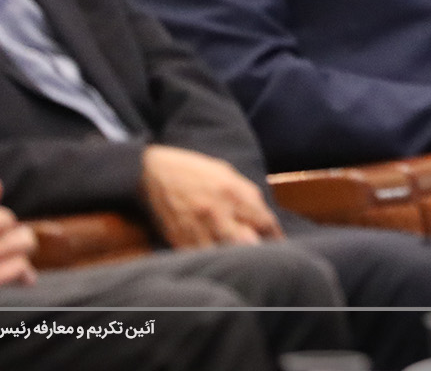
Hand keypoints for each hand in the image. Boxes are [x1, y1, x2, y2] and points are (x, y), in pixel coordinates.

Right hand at [139, 144, 281, 248]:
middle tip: (265, 255)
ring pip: (225, 255)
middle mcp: (216, 212)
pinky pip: (202, 258)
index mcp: (232, 192)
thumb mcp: (227, 174)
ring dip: (236, 258)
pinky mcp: (180, 240)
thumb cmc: (195, 171)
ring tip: (243, 260)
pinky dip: (213, 259)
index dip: (275, 236)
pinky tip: (218, 258)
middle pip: (248, 244)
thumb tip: (266, 221)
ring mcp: (196, 228)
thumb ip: (249, 197)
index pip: (264, 222)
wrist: (152, 172)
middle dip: (259, 250)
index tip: (277, 243)